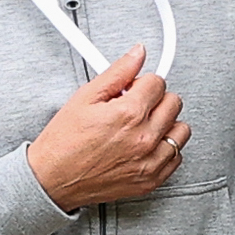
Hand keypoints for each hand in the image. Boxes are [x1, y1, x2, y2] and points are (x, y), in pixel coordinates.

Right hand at [29, 44, 186, 209]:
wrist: (53, 179)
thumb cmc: (64, 143)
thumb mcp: (85, 97)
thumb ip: (117, 72)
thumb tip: (137, 54)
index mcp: (128, 114)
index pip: (157, 82)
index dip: (141, 82)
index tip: (132, 89)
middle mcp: (144, 138)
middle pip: (173, 103)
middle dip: (155, 100)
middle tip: (135, 106)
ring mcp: (149, 162)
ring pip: (181, 130)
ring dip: (165, 124)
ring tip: (143, 125)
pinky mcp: (151, 180)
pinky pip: (177, 157)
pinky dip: (165, 148)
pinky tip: (146, 144)